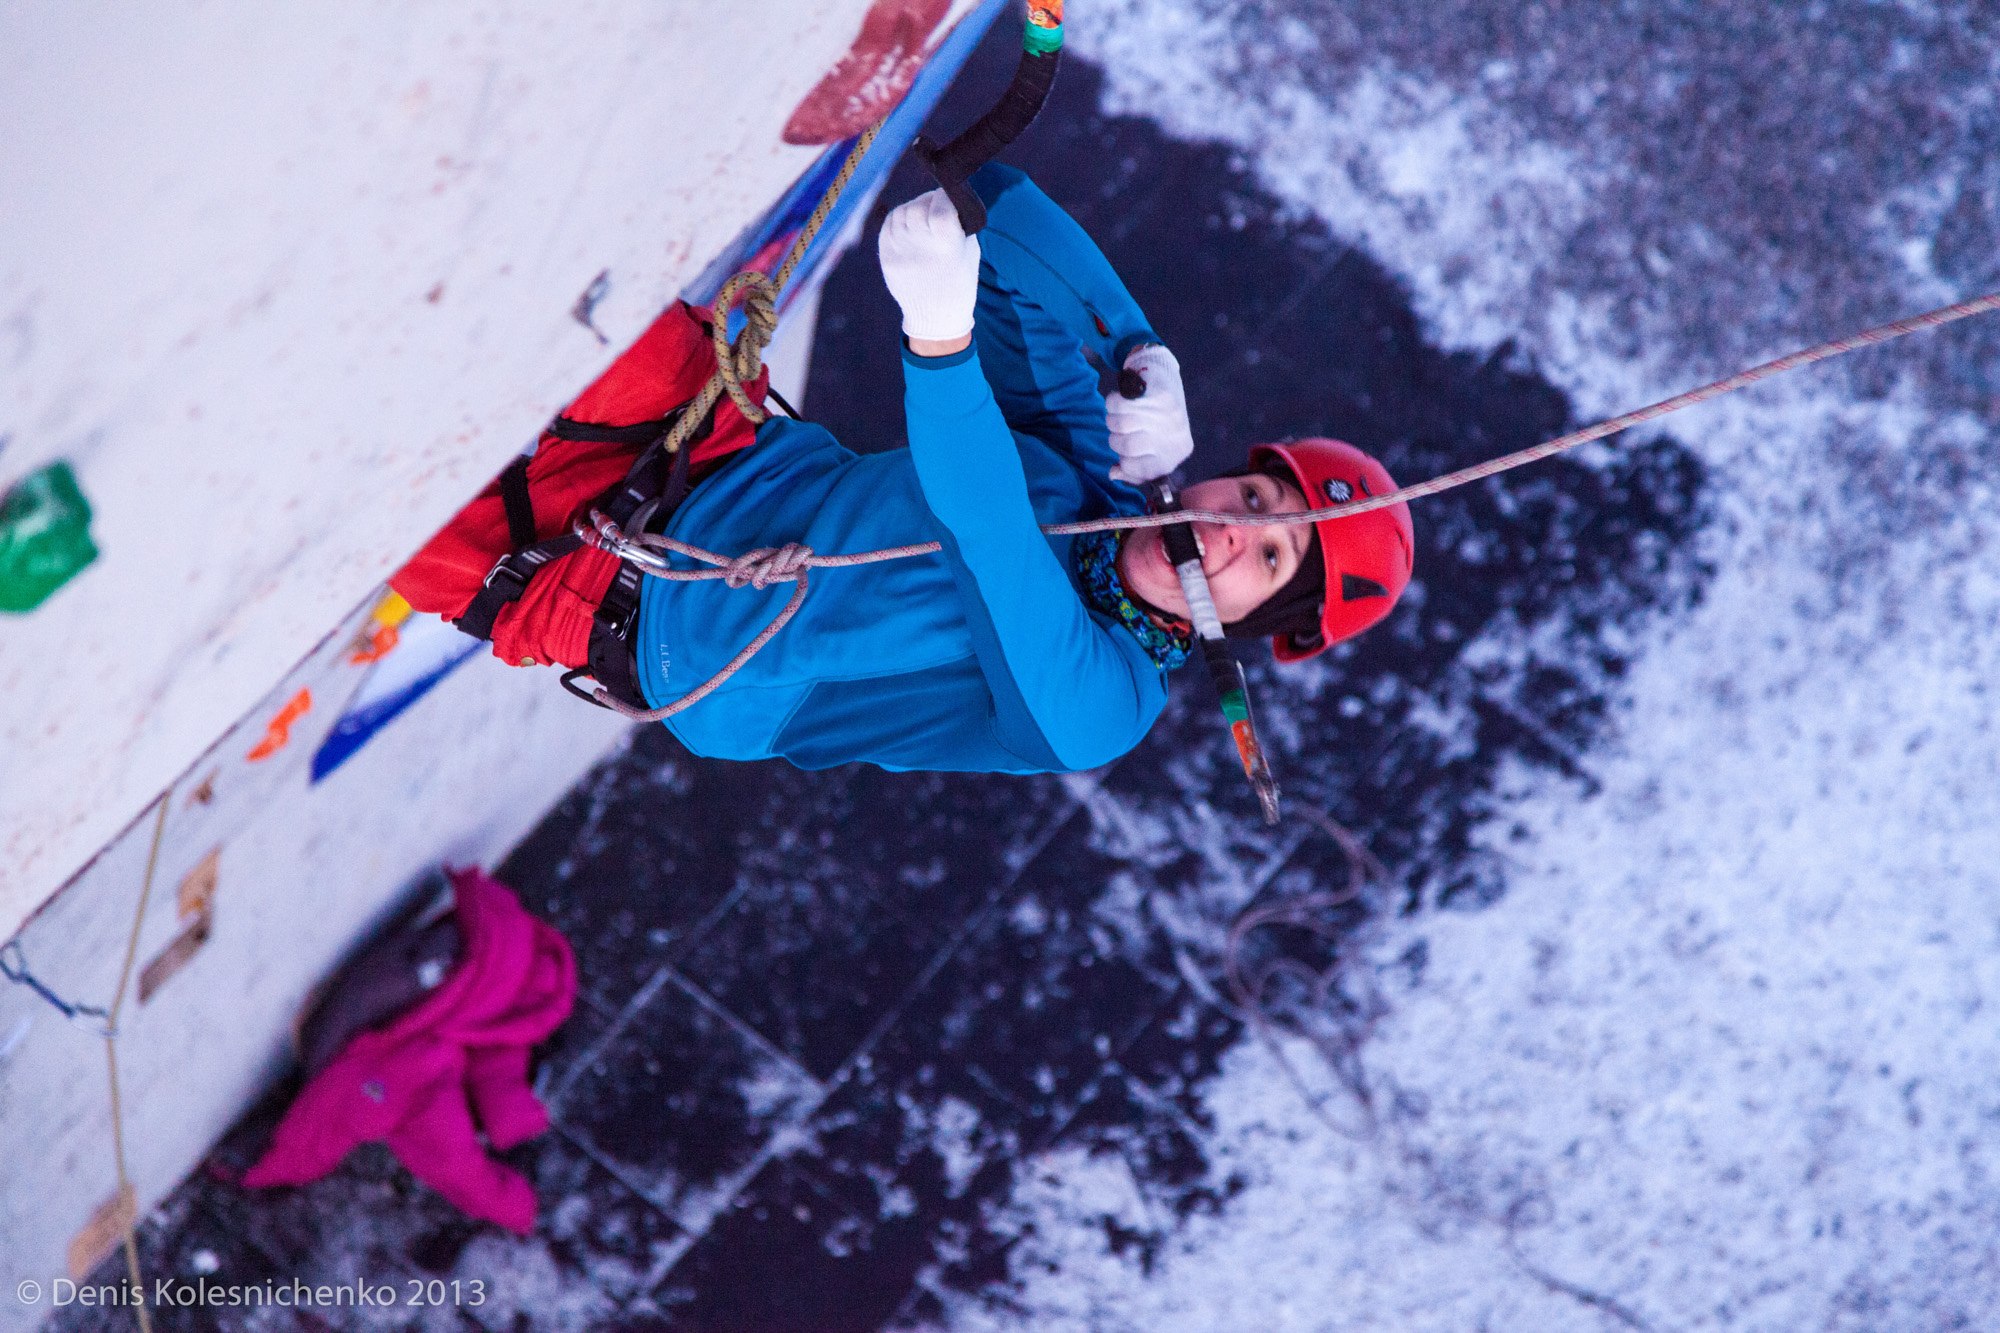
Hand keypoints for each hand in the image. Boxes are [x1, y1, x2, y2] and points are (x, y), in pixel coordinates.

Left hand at [877, 189, 980, 341]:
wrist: (936, 316)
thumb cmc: (959, 280)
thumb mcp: (969, 250)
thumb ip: (957, 222)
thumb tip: (942, 196)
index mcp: (947, 247)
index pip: (941, 206)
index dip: (945, 197)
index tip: (949, 199)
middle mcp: (920, 248)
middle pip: (919, 206)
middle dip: (929, 201)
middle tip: (937, 207)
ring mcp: (899, 252)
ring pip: (902, 212)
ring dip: (914, 209)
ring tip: (924, 219)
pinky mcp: (885, 256)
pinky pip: (889, 224)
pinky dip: (900, 220)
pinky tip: (910, 226)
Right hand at [1106, 344, 1194, 483]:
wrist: (1163, 376)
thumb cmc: (1155, 419)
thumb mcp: (1149, 448)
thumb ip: (1132, 469)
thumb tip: (1113, 473)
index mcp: (1175, 453)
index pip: (1142, 471)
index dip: (1126, 463)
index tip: (1125, 453)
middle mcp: (1175, 435)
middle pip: (1127, 446)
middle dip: (1115, 439)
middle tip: (1120, 431)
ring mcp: (1168, 414)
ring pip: (1121, 424)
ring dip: (1112, 421)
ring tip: (1119, 415)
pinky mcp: (1158, 394)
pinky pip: (1121, 405)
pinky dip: (1112, 403)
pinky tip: (1120, 401)